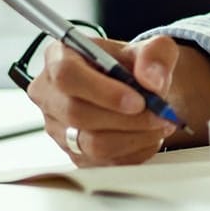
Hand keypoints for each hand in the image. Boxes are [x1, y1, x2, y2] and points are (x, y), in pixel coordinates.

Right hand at [26, 34, 181, 166]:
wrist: (138, 92)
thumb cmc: (136, 66)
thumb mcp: (154, 48)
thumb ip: (156, 55)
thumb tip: (152, 80)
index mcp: (60, 56)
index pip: (67, 75)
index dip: (103, 91)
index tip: (138, 100)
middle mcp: (50, 93)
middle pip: (77, 113)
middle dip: (126, 118)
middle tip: (159, 114)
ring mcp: (58, 127)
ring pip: (91, 144)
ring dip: (134, 137)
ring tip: (160, 124)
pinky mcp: (74, 154)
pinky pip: (103, 162)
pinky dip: (134, 151)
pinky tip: (149, 136)